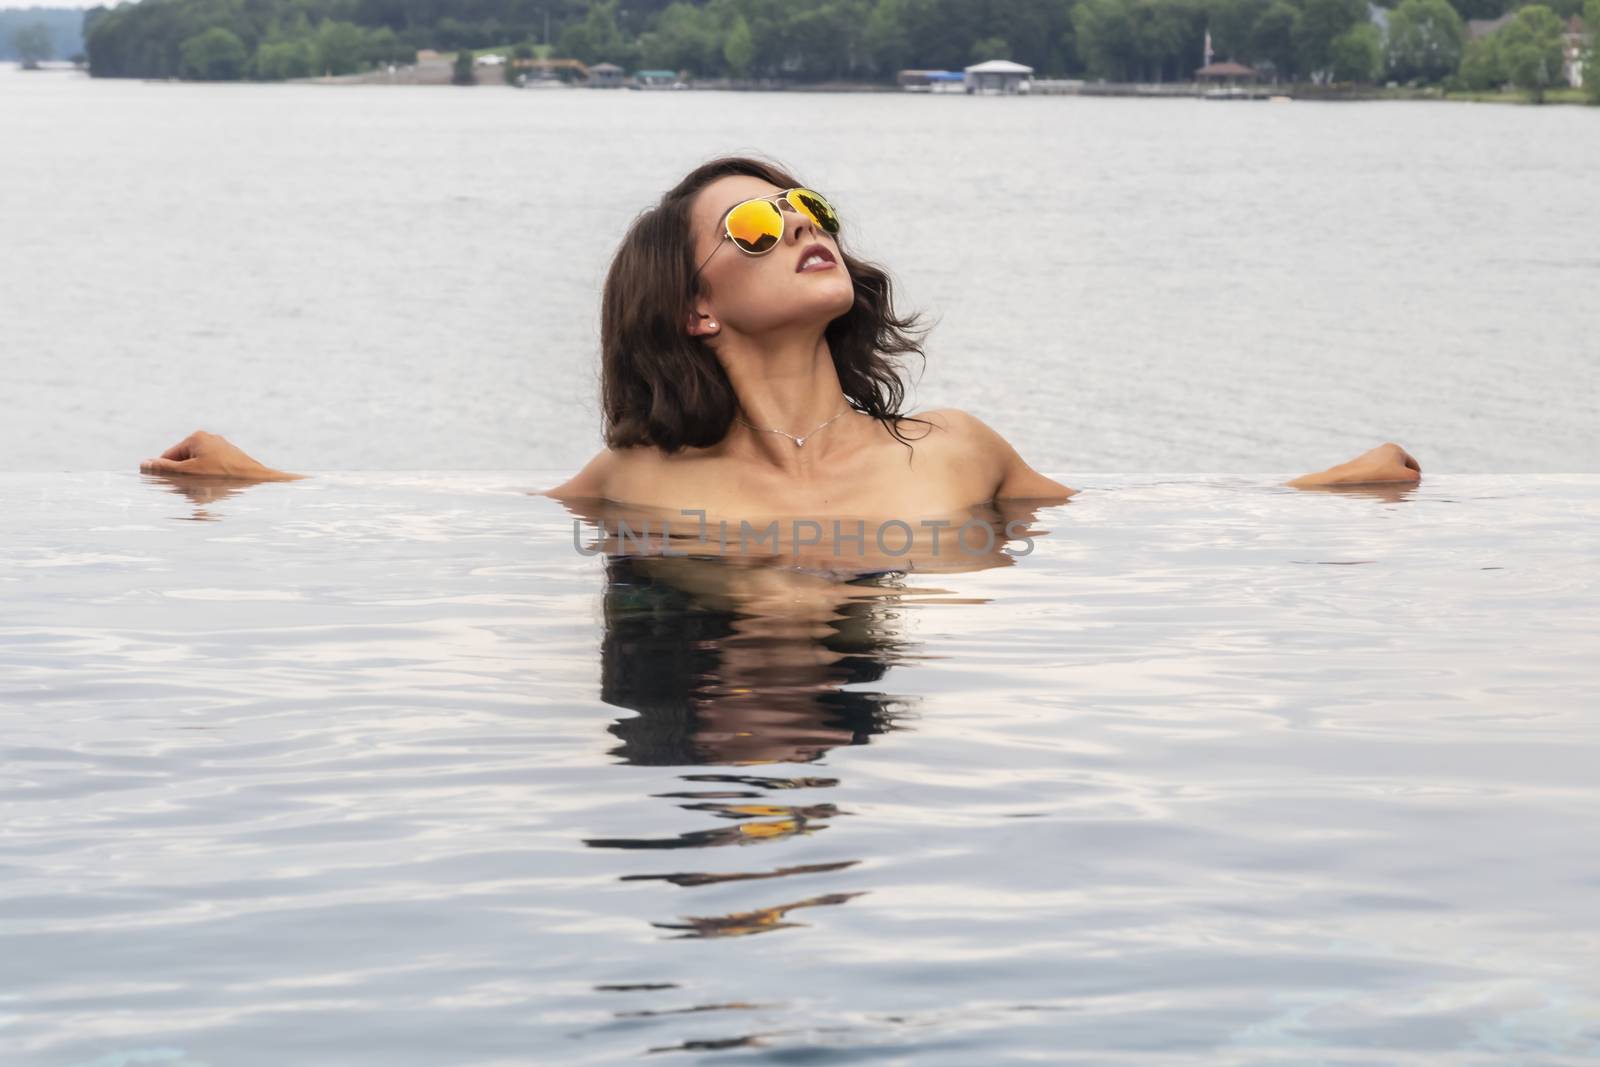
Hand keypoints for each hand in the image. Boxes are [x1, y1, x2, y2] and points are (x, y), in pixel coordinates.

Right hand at [139, 430, 301, 480]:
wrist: (259, 481)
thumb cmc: (223, 477)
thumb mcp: (190, 474)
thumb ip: (165, 470)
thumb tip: (144, 464)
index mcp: (196, 437)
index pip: (169, 457)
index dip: (168, 474)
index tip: (174, 488)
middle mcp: (209, 439)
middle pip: (184, 463)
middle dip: (185, 479)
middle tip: (194, 492)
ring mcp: (222, 448)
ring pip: (199, 469)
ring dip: (198, 483)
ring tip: (208, 493)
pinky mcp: (232, 459)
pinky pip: (213, 471)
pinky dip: (211, 482)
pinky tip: (218, 492)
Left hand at [1287, 442, 1420, 487]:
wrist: (1347, 479)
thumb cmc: (1380, 477)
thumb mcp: (1407, 478)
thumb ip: (1416, 478)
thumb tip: (1413, 480)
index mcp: (1395, 448)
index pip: (1413, 466)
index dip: (1415, 479)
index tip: (1410, 490)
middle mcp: (1382, 450)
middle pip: (1399, 471)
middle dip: (1400, 482)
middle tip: (1396, 493)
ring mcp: (1370, 458)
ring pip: (1387, 476)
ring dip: (1389, 485)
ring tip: (1382, 492)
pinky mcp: (1360, 467)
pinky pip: (1375, 478)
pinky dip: (1377, 485)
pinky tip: (1372, 491)